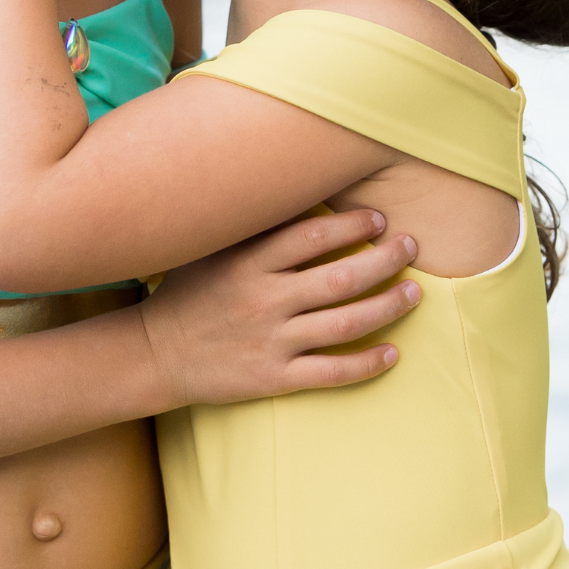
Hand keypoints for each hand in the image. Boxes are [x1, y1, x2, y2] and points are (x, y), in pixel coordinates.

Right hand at [138, 209, 419, 407]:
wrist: (155, 354)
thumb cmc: (188, 293)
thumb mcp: (211, 250)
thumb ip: (253, 227)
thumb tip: (301, 190)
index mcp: (248, 262)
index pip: (314, 235)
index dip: (353, 224)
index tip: (379, 219)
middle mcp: (263, 300)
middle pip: (342, 277)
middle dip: (385, 260)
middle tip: (410, 248)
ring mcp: (271, 341)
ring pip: (346, 323)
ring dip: (388, 307)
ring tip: (414, 295)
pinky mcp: (274, 378)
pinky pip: (331, 372)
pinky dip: (367, 364)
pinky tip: (393, 354)